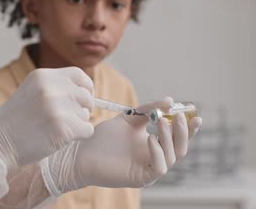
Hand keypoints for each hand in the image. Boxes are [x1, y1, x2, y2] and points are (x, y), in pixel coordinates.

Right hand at [0, 67, 94, 167]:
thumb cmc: (14, 121)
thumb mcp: (31, 92)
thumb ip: (54, 87)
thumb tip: (86, 93)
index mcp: (42, 76)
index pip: (79, 75)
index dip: (86, 88)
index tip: (81, 101)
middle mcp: (51, 87)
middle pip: (86, 96)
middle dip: (82, 109)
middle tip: (67, 120)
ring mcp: (57, 107)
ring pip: (87, 114)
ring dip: (77, 123)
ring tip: (55, 129)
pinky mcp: (62, 128)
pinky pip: (87, 130)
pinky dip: (79, 136)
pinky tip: (60, 138)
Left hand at [40, 97, 201, 194]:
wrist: (82, 151)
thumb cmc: (104, 138)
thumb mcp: (129, 119)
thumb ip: (148, 110)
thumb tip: (170, 100)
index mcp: (155, 145)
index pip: (178, 137)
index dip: (189, 127)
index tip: (195, 114)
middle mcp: (155, 158)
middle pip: (180, 147)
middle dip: (183, 131)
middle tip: (179, 116)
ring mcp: (149, 169)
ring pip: (172, 156)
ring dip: (169, 137)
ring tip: (161, 122)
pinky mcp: (141, 178)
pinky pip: (159, 168)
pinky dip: (158, 152)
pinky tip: (150, 138)